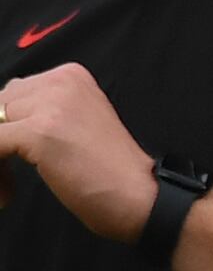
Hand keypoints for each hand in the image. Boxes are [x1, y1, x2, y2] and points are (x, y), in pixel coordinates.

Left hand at [0, 64, 157, 238]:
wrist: (140, 195)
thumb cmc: (108, 170)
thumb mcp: (74, 123)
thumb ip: (40, 112)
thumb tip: (0, 122)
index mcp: (70, 75)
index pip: (11, 95)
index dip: (9, 128)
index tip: (17, 158)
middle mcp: (60, 80)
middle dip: (1, 140)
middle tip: (10, 175)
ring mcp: (50, 104)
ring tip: (9, 185)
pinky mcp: (39, 131)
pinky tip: (8, 192)